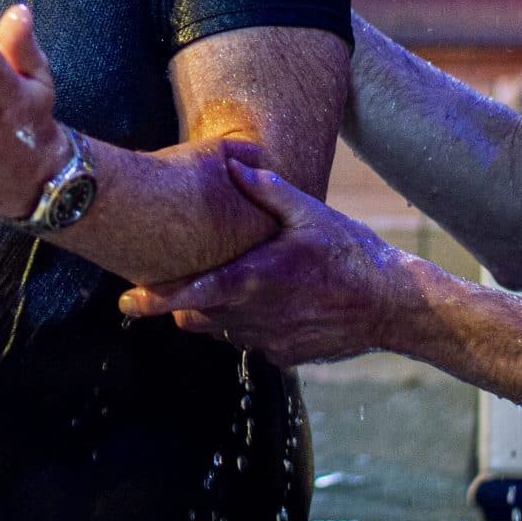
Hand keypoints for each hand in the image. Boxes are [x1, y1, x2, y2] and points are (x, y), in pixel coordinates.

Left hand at [118, 142, 417, 366]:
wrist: (393, 306)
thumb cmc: (351, 253)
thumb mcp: (311, 213)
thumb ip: (266, 190)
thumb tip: (231, 163)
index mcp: (256, 279)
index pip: (193, 295)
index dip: (156, 301)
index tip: (128, 302)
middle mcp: (256, 316)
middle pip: (196, 318)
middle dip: (179, 304)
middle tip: (173, 283)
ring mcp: (270, 341)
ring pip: (221, 332)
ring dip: (214, 313)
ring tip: (231, 286)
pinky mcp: (284, 356)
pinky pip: (250, 342)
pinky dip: (247, 325)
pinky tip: (269, 304)